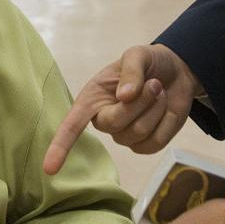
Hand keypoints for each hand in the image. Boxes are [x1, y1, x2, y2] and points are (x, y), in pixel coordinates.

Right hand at [43, 44, 201, 174]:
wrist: (176, 72)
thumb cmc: (148, 63)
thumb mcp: (137, 55)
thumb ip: (131, 70)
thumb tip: (124, 97)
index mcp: (92, 99)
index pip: (71, 126)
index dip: (60, 146)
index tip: (48, 169)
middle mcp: (105, 120)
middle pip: (115, 124)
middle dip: (139, 102)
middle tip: (154, 83)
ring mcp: (126, 135)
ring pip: (138, 133)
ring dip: (155, 107)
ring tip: (158, 89)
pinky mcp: (146, 145)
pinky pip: (155, 143)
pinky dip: (166, 122)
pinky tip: (165, 107)